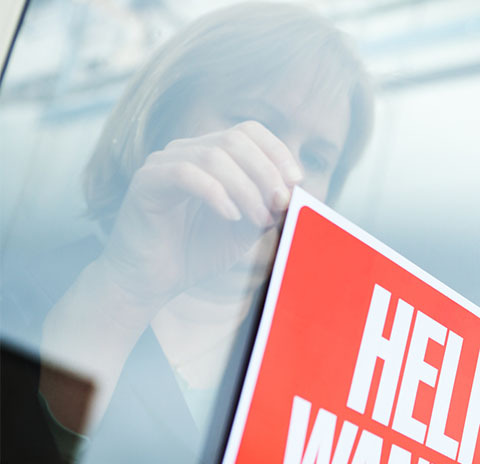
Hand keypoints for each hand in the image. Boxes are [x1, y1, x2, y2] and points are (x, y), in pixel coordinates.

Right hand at [99, 120, 302, 303]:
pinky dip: (215, 193)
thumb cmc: (198, 253)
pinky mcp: (146, 181)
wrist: (152, 281)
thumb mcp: (246, 229)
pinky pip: (184, 173)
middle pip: (235, 139)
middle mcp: (187, 151)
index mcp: (211, 155)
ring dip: (246, 188)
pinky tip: (230, 216)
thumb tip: (298, 191)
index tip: (296, 181)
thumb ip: (269, 207)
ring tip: (259, 219)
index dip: (276, 151)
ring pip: (213, 156)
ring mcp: (163, 162)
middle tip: (281, 204)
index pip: (248, 131)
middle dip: (266, 172)